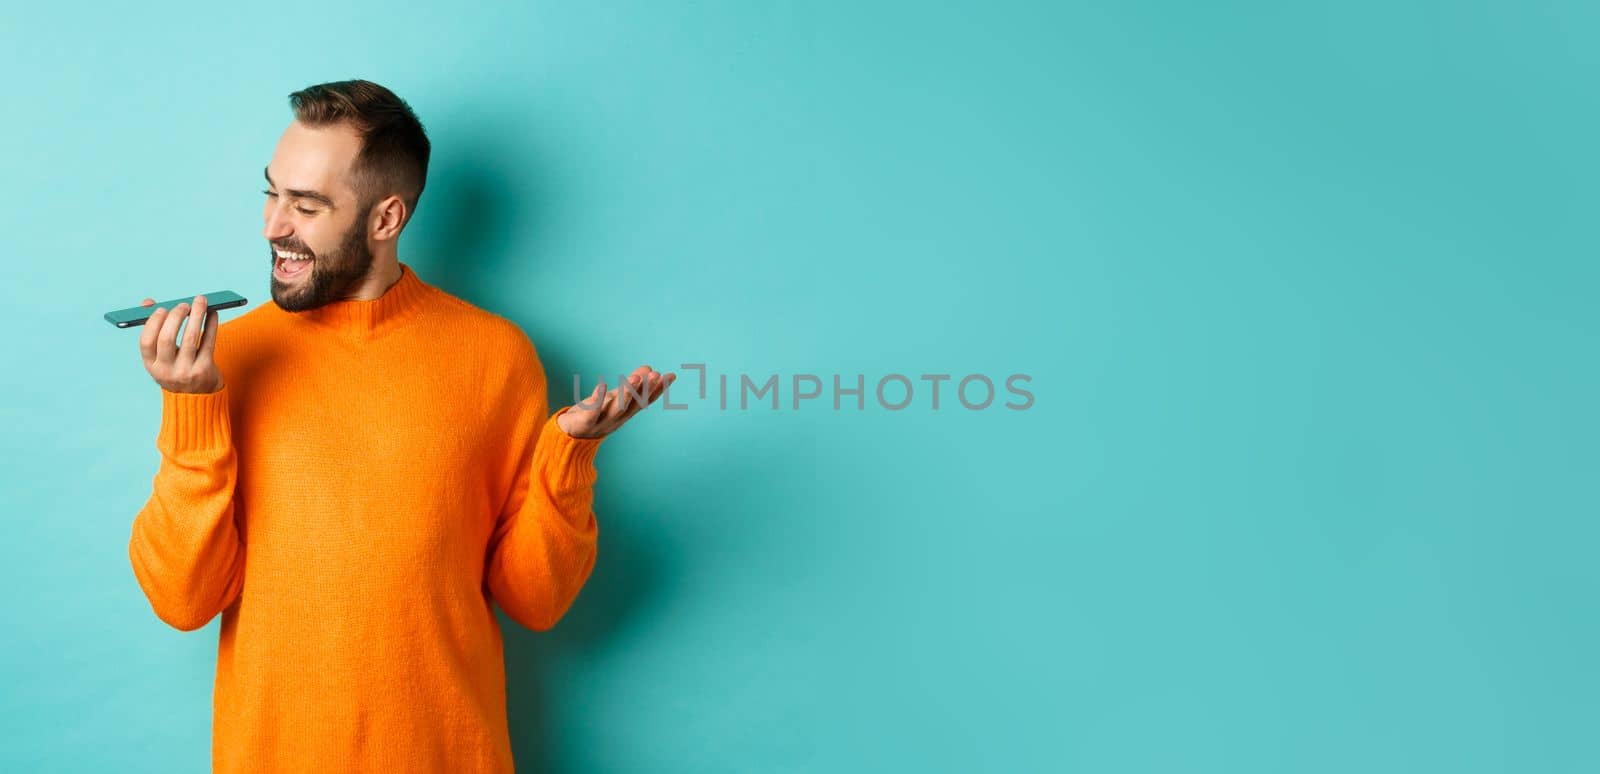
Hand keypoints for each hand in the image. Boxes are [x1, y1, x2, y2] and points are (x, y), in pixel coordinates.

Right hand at [138, 295, 223, 393]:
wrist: (197, 398)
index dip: (153, 323)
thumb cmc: (177, 368)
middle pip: (167, 339)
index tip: (162, 309)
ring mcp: (186, 371)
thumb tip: (148, 302)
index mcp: (152, 366)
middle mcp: (166, 371)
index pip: (146, 342)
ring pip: (190, 338)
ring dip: (196, 315)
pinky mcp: (205, 370)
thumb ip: (155, 329)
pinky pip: (209, 342)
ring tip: (200, 301)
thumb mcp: (162, 355)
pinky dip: (211, 324)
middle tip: (184, 305)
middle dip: (175, 317)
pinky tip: (213, 313)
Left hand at [556, 364, 676, 438]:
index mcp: (626, 413)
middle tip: (656, 375)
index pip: (646, 400)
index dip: (659, 389)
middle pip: (634, 405)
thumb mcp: (614, 398)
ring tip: (635, 378)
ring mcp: (602, 422)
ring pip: (617, 408)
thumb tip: (649, 368)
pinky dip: (598, 399)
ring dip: (627, 394)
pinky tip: (602, 385)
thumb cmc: (594, 415)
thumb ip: (631, 385)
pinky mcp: (584, 423)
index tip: (671, 376)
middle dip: (645, 390)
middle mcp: (617, 419)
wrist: (568, 438)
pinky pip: (592, 412)